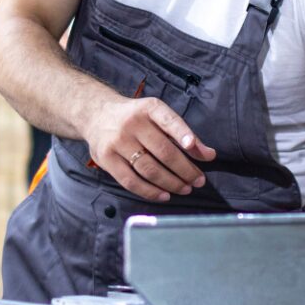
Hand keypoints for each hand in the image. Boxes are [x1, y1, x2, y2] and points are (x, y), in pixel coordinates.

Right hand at [84, 95, 217, 201]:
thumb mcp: (157, 116)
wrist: (96, 115)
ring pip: (149, 169)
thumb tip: (208, 155)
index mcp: (149, 108)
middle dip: (185, 169)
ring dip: (170, 183)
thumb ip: (182, 133)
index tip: (193, 146)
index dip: (182, 133)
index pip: (169, 121)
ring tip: (185, 189)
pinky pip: (131, 181)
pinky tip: (164, 195)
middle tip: (198, 181)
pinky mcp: (107, 159)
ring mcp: (117, 142)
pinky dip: (150, 192)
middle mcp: (132, 124)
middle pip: (163, 151)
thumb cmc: (135, 118)